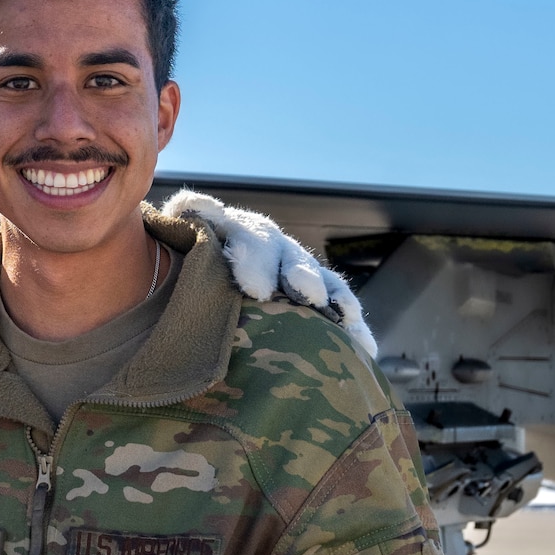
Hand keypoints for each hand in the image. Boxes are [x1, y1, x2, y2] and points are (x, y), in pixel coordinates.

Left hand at [157, 191, 376, 356]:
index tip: (256, 288)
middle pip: (293, 261)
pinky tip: (366, 350)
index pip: (251, 240)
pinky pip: (338, 314)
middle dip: (300, 276)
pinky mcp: (317, 302)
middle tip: (305, 292)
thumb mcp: (188, 226)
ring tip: (345, 317)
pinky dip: (353, 330)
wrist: (210, 267)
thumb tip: (199, 203)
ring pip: (324, 285)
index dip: (255, 261)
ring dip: (336, 301)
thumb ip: (190, 212)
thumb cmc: (193, 250)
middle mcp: (278, 250)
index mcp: (245, 231)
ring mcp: (301, 275)